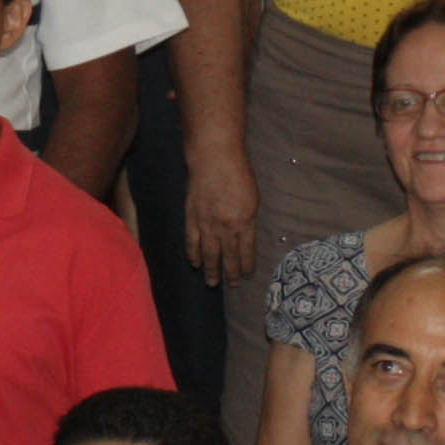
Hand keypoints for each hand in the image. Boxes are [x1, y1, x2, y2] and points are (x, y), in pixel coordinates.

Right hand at [183, 147, 259, 288]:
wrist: (214, 159)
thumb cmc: (238, 173)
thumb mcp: (253, 198)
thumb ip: (248, 219)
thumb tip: (244, 236)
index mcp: (244, 222)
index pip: (246, 252)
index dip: (246, 266)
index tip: (247, 275)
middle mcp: (226, 227)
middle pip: (228, 257)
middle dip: (231, 274)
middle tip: (233, 285)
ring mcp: (207, 224)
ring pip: (210, 254)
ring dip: (212, 271)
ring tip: (213, 283)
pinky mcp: (192, 218)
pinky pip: (192, 242)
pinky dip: (194, 255)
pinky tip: (195, 263)